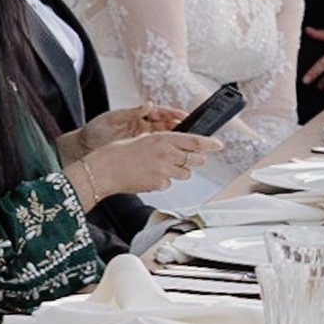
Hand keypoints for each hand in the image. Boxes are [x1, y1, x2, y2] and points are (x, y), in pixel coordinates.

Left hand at [61, 101, 182, 161]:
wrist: (83, 148)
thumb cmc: (96, 130)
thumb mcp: (113, 119)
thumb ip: (132, 112)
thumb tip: (149, 105)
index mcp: (138, 117)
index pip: (161, 113)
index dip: (174, 114)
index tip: (185, 116)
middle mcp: (142, 128)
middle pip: (167, 128)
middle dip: (181, 129)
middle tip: (193, 133)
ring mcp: (142, 141)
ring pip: (165, 142)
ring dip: (176, 144)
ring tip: (188, 148)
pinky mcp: (140, 153)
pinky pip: (157, 155)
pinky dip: (165, 157)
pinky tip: (173, 161)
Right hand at [64, 125, 208, 207]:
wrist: (103, 170)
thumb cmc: (117, 153)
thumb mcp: (142, 139)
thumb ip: (162, 142)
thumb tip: (178, 147)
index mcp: (162, 138)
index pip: (194, 141)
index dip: (210, 143)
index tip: (219, 145)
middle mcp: (166, 153)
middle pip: (195, 159)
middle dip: (194, 160)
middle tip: (187, 160)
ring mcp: (164, 170)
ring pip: (184, 174)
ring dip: (178, 171)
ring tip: (159, 168)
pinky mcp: (159, 184)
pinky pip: (169, 184)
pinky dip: (162, 181)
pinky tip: (149, 176)